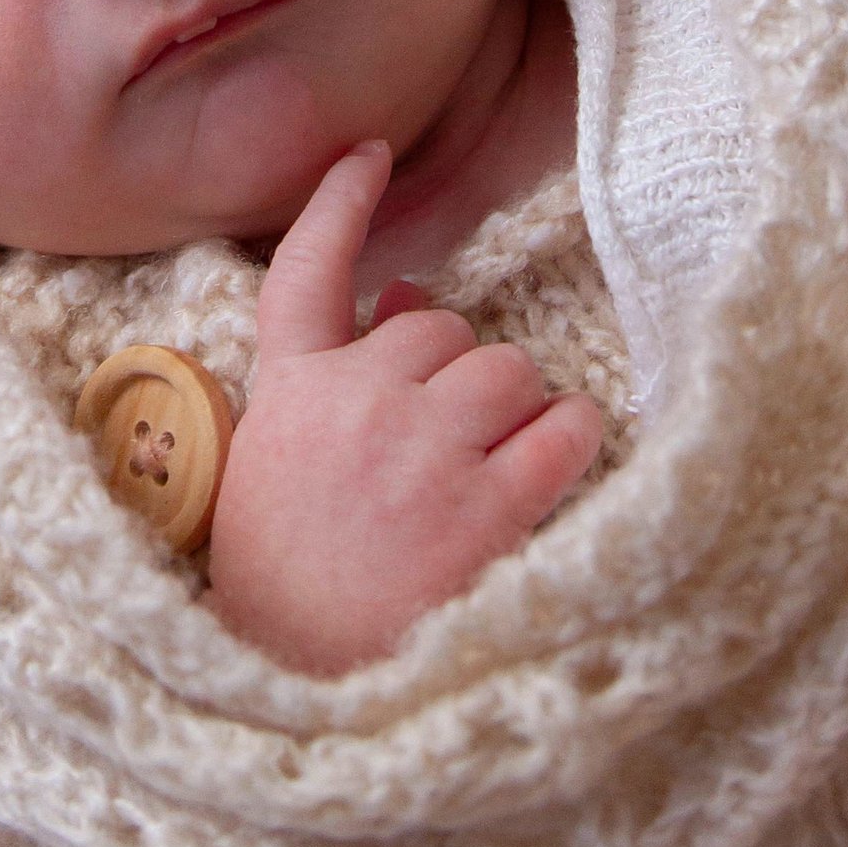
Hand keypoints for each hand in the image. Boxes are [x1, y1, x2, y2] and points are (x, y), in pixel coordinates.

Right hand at [205, 137, 600, 675]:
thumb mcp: (276, 473)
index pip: (305, 272)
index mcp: (286, 395)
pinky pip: (559, 431)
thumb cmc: (285, 591)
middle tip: (442, 448)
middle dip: (456, 374)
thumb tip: (410, 300)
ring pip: (506, 370)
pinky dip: (570, 438)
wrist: (299, 693)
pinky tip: (556, 464)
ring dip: (514, 408)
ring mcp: (420, 454)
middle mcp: (354, 405)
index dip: (339, 206)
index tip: (369, 153)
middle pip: (440, 329)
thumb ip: (333, 384)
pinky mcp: (485, 512)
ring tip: (493, 469)